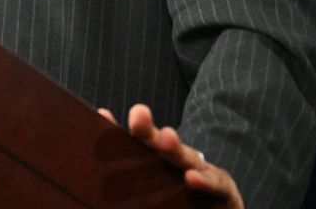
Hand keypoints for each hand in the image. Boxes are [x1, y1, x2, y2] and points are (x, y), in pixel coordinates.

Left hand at [98, 103, 243, 207]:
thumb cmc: (181, 206)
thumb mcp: (151, 197)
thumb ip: (129, 191)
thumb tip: (90, 189)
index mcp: (161, 164)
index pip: (141, 144)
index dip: (124, 131)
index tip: (103, 114)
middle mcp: (182, 165)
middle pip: (162, 146)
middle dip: (149, 131)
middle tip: (137, 115)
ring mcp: (205, 176)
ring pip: (188, 160)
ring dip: (176, 149)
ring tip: (166, 137)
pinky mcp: (225, 193)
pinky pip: (216, 185)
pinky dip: (205, 182)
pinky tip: (192, 177)